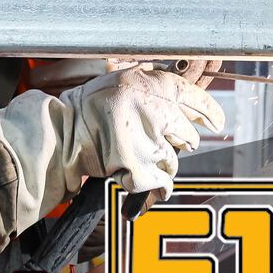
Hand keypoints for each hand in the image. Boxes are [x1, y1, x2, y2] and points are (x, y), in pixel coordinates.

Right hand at [0, 68, 225, 230]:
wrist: (55, 139)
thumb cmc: (81, 113)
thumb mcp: (115, 84)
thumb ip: (149, 90)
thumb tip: (184, 101)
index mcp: (144, 82)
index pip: (190, 93)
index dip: (207, 109)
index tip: (217, 121)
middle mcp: (151, 107)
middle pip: (187, 134)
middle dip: (176, 143)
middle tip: (152, 144)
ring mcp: (147, 139)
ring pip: (174, 161)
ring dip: (159, 166)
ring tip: (132, 161)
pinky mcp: (140, 168)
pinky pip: (162, 185)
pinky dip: (152, 189)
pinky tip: (134, 183)